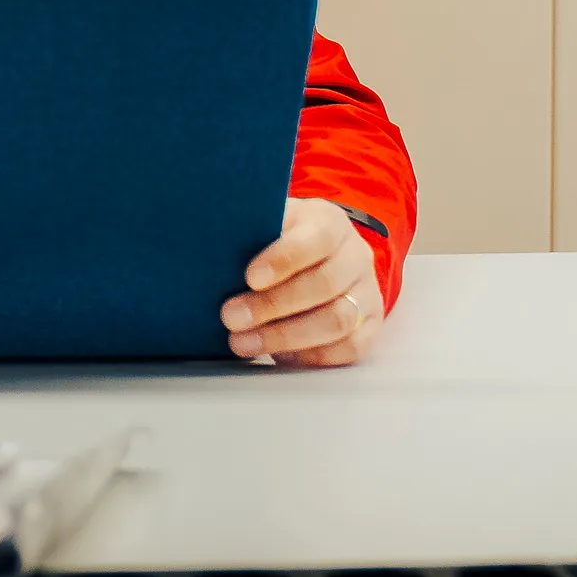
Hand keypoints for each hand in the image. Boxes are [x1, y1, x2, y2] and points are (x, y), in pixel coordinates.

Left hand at [222, 197, 378, 366]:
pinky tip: (277, 355)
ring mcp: (367, 293)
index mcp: (330, 223)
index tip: (249, 277)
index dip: (284, 259)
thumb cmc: (281, 238)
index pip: (315, 238)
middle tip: (230, 318)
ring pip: (337, 320)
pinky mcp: (370, 326)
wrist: (322, 255)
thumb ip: (248, 229)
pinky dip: (311, 355)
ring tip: (242, 343)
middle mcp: (355, 257)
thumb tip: (205, 245)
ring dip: (286, 336)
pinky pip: (349, 348)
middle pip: (324, 284)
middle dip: (272, 305)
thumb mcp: (267, 220)